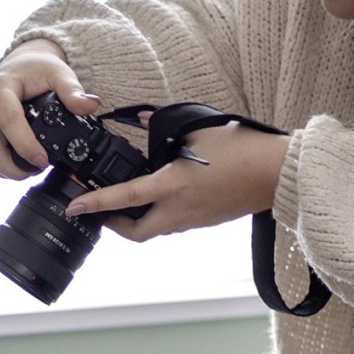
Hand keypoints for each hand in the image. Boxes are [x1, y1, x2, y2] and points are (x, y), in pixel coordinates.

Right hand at [0, 42, 101, 177]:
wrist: (18, 64)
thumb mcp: (59, 73)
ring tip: (30, 169)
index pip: (9, 121)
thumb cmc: (36, 69)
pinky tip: (15, 164)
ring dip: (6, 170)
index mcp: (1, 87)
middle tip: (39, 170)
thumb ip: (74, 91)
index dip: (25, 146)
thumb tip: (91, 104)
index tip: (43, 162)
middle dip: (15, 168)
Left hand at [66, 121, 289, 241]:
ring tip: (129, 203)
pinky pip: (175, 224)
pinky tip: (162, 197)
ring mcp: (194, 220)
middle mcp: (179, 210)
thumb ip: (165, 129)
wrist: (278, 173)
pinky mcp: (206, 221)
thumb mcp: (198, 130)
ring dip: (138, 222)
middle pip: (136, 233)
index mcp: (173, 185)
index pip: (124, 198)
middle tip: (101, 212)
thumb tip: (144, 121)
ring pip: (156, 230)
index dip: (95, 203)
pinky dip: (160, 216)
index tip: (74, 207)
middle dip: (114, 226)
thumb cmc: (243, 149)